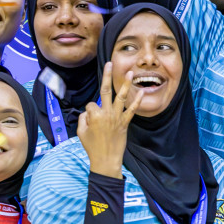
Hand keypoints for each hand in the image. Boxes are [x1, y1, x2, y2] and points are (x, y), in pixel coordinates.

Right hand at [78, 61, 142, 177]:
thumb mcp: (81, 132)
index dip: (89, 112)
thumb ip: (83, 119)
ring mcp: (117, 117)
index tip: (90, 122)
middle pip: (106, 91)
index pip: (90, 105)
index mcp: (94, 115)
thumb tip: (88, 112)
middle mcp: (107, 113)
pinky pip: (132, 110)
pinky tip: (142, 93)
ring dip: (126, 84)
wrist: (106, 160)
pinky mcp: (125, 123)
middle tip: (109, 63)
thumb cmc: (92, 147)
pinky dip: (137, 101)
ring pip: (121, 97)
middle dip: (107, 75)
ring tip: (131, 72)